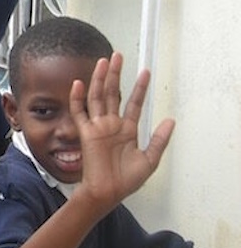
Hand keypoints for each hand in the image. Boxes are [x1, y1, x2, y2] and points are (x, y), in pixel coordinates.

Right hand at [70, 53, 174, 215]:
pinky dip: (78, 98)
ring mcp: (97, 127)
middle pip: (113, 93)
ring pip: (98, 97)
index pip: (133, 103)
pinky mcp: (86, 133)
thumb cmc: (126, 180)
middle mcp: (111, 125)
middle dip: (116, 74)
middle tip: (119, 56)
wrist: (108, 192)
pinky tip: (79, 83)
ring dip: (100, 79)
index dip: (139, 88)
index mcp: (127, 130)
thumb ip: (158, 139)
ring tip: (104, 61)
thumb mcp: (150, 159)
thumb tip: (170, 120)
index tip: (145, 72)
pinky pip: (79, 112)